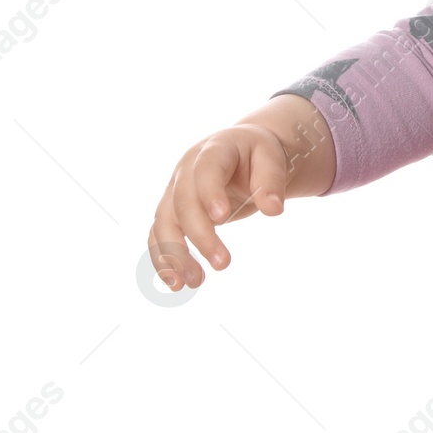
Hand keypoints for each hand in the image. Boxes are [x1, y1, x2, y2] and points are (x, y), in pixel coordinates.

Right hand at [147, 125, 289, 290]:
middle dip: (200, 235)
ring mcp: (174, 191)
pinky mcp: (171, 210)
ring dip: (173, 254)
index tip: (222, 218)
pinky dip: (163, 258)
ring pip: (164, 222)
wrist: (241, 150)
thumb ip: (271, 180)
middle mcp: (185, 170)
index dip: (210, 193)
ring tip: (193, 282)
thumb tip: (273, 209)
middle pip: (183, 202)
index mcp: (213, 150)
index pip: (206, 170)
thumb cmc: (257, 154)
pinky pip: (159, 235)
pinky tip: (175, 282)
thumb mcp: (271, 157)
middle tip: (223, 264)